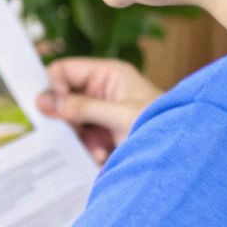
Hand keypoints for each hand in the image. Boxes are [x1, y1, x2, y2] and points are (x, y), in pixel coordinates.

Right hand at [35, 57, 163, 163]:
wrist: (181, 156)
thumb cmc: (161, 127)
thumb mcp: (119, 115)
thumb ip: (82, 108)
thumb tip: (44, 102)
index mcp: (107, 74)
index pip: (64, 71)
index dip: (53, 87)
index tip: (52, 109)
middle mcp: (102, 90)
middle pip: (63, 97)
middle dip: (65, 117)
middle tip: (72, 132)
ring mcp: (101, 112)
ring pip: (69, 120)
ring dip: (77, 136)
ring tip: (95, 148)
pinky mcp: (102, 133)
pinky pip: (80, 137)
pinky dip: (85, 148)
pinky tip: (101, 155)